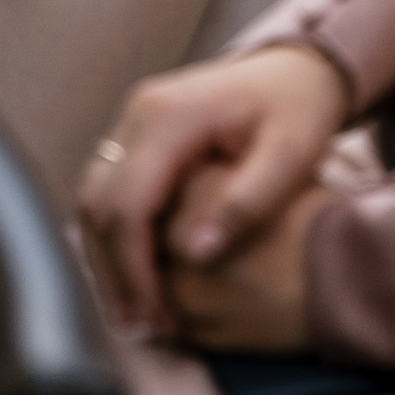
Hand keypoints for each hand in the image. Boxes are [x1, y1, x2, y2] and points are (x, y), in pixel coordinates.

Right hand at [77, 43, 344, 334]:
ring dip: (107, 259)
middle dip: (113, 273)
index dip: (135, 271)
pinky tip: (137, 276)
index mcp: (171, 116)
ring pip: (93, 200)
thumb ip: (246, 203)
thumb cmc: (300, 110)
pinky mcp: (137, 133)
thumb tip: (196, 254)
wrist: (299, 66)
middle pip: (98, 205)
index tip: (156, 319)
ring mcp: (133, 119)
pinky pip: (108, 190)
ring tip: (135, 314)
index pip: (129, 206)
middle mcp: (139, 112)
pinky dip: (114, 237)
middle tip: (140, 329)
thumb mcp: (291, 156)